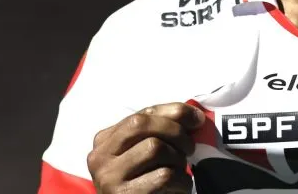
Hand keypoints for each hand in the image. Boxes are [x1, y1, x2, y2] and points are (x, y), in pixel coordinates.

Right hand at [87, 102, 205, 193]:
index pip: (141, 114)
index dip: (173, 112)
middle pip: (143, 125)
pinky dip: (181, 180)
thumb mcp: (145, 156)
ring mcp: (109, 176)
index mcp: (105, 141)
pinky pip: (164, 176)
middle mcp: (100, 156)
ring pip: (154, 148)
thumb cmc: (144, 186)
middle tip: (190, 148)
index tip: (197, 118)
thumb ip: (159, 132)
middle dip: (175, 131)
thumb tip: (194, 116)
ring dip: (178, 159)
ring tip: (180, 172)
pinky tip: (180, 187)